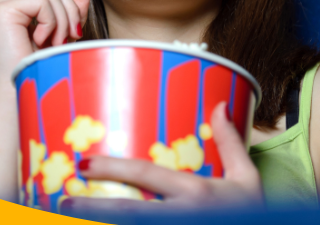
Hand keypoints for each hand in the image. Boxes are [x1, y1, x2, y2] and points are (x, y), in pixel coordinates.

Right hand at [0, 0, 89, 88]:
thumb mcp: (63, 34)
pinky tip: (42, 42)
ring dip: (63, 19)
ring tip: (57, 43)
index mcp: (15, 7)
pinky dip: (52, 22)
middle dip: (70, 7)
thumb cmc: (43, 69)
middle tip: (73, 35)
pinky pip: (42, 1)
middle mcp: (3, 3)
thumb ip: (71, 10)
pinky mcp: (1, 10)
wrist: (23, 95)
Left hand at [61, 102, 264, 212]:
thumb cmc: (255, 215)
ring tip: (68, 218)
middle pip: (128, 213)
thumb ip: (230, 143)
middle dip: (92, 208)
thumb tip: (218, 105)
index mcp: (196, 194)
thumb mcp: (248, 179)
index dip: (113, 168)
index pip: (147, 176)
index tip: (84, 162)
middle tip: (64, 200)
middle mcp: (183, 218)